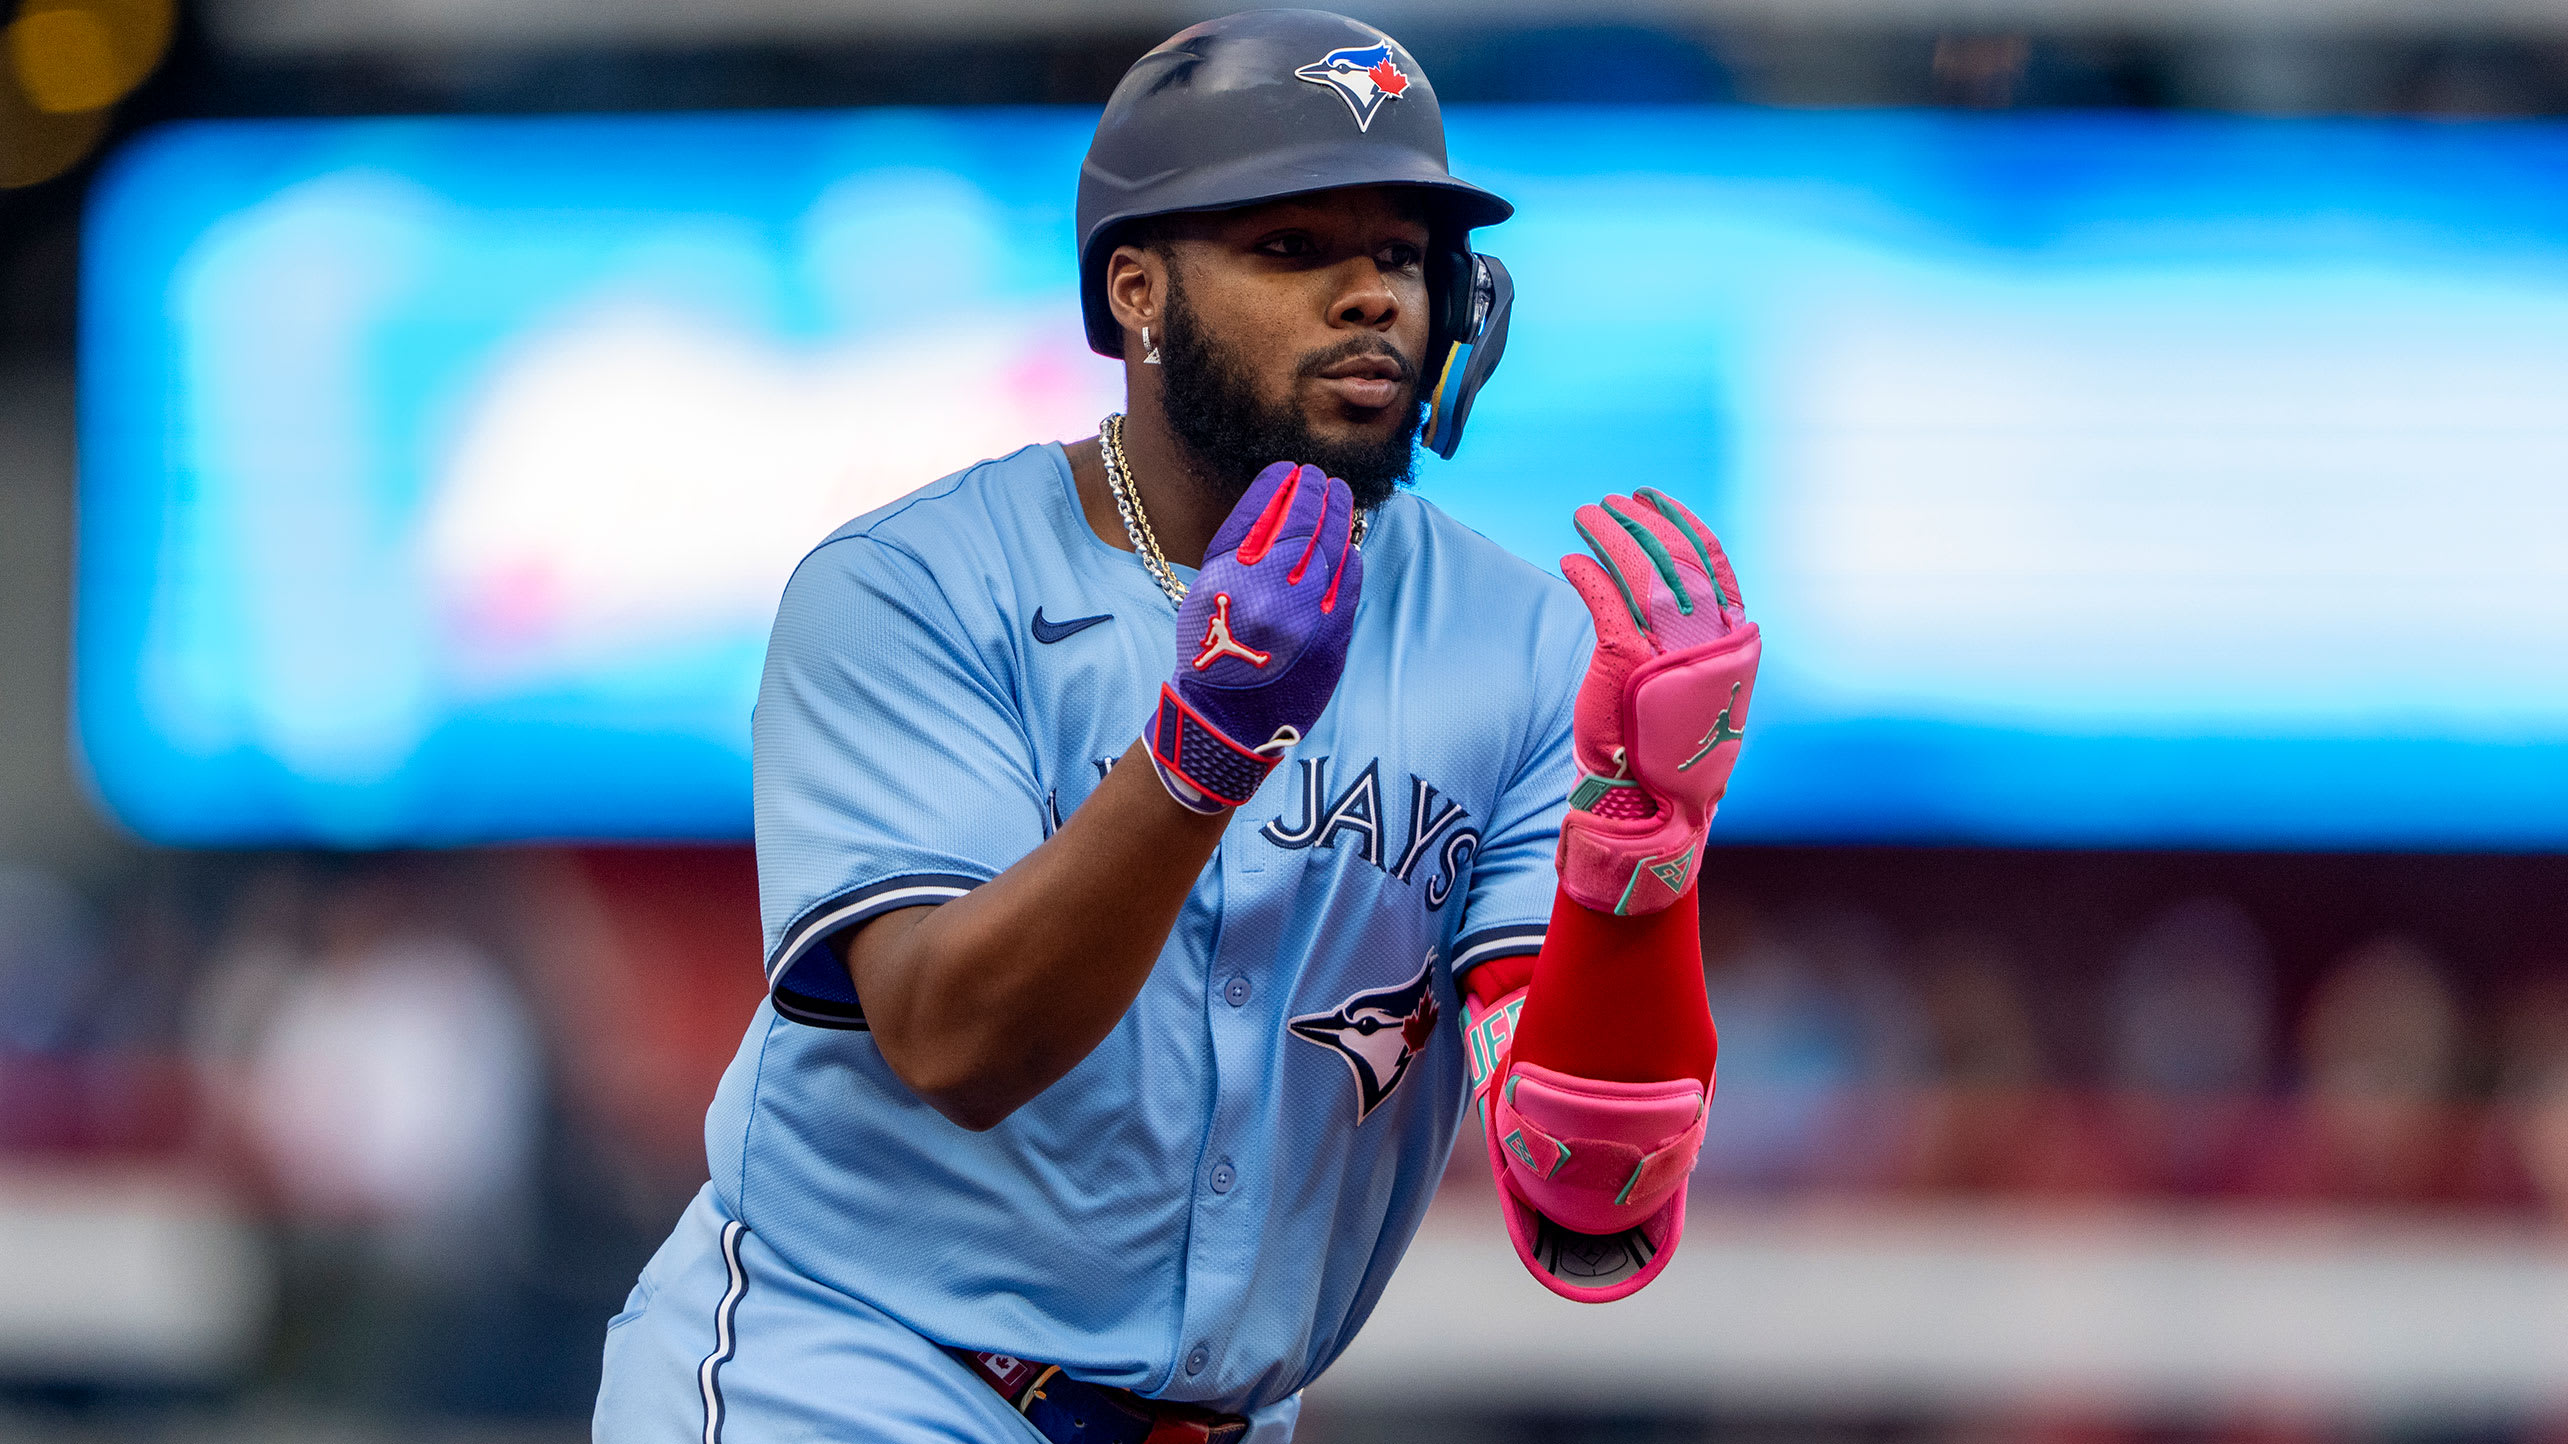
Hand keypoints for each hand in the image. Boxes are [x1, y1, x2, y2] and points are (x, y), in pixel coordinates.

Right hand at [1147, 462, 1361, 811]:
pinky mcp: (1331, 638)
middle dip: (1314, 491)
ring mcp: (1304, 615)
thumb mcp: (1205, 593)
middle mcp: (1266, 592)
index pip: (1260, 511)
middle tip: (1321, 477)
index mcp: (1227, 577)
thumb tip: (1275, 505)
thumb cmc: (1211, 654)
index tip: (1290, 469)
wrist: (1226, 723)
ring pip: (1331, 547)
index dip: (1280, 484)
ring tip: (1340, 496)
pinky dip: (1351, 556)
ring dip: (1338, 514)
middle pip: (1301, 522)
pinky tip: (1349, 543)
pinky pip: (1349, 583)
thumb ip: (1236, 551)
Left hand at [1555, 488, 1758, 913]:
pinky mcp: (1624, 657)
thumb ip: (1690, 640)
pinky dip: (1586, 571)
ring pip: (1639, 567)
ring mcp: (1666, 645)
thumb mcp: (1693, 686)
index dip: (1682, 523)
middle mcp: (1705, 637)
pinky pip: (1603, 596)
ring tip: (1587, 515)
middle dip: (1641, 521)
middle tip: (1612, 501)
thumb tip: (1671, 595)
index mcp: (1731, 640)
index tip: (1655, 500)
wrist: (1652, 804)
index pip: (1711, 561)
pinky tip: (1571, 560)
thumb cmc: (1670, 749)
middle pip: (1673, 555)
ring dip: (1610, 534)